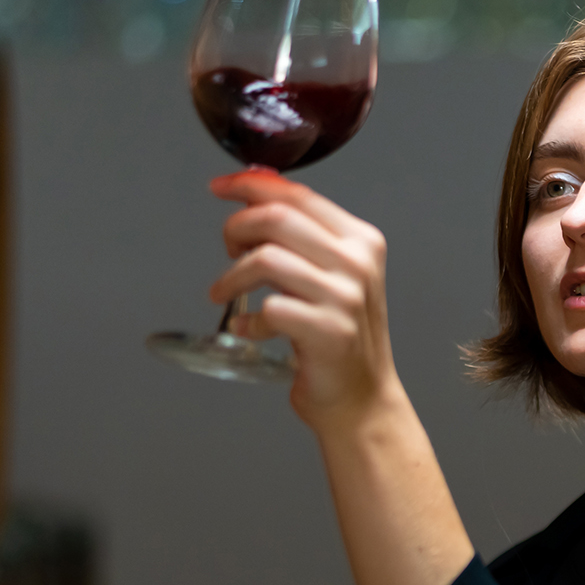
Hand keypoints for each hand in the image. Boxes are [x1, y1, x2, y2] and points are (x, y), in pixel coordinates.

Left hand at [208, 168, 397, 428]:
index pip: (298, 195)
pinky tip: (247, 329)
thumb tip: (254, 195)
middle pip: (277, 219)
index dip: (251, 185)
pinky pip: (268, 309)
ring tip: (223, 292)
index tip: (221, 187)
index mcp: (361, 240)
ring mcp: (344, 298)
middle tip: (227, 249)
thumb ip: (302, 238)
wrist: (363, 400)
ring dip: (232, 276)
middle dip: (236, 228)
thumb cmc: (340, 338)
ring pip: (266, 260)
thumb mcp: (333, 276)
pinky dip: (247, 320)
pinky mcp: (327, 331)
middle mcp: (357, 263)